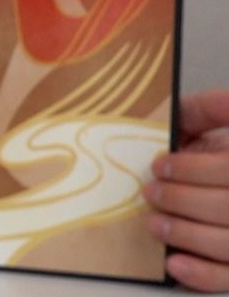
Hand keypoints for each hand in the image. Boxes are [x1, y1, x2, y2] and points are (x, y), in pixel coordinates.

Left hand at [146, 89, 228, 291]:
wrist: (210, 181)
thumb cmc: (207, 153)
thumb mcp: (205, 123)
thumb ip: (211, 109)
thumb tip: (223, 99)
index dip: (193, 169)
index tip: (158, 165)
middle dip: (182, 200)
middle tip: (151, 193)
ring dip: (186, 234)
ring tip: (154, 224)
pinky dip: (203, 274)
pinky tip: (174, 263)